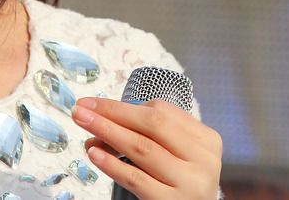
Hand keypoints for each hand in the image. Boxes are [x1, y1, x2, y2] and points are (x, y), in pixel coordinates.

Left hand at [71, 96, 222, 199]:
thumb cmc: (181, 184)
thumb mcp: (178, 155)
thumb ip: (150, 136)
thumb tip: (103, 120)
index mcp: (206, 139)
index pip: (162, 111)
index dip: (124, 106)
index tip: (95, 105)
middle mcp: (202, 159)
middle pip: (152, 124)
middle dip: (113, 113)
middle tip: (82, 109)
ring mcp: (190, 182)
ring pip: (142, 148)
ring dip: (108, 133)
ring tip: (85, 126)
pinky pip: (137, 179)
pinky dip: (113, 165)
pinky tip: (96, 154)